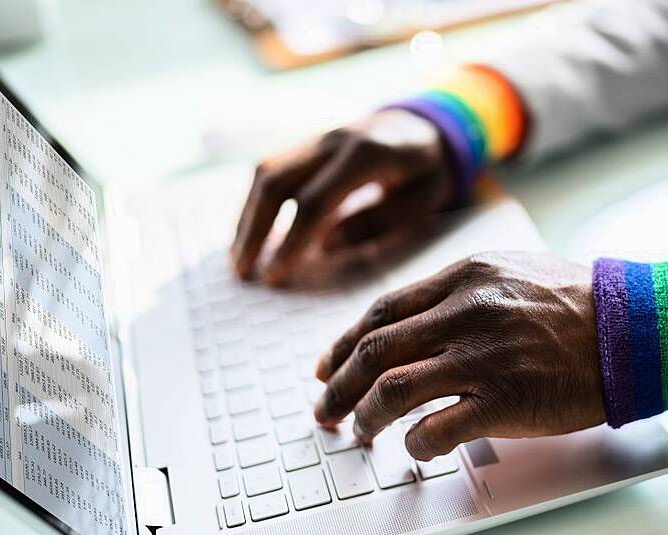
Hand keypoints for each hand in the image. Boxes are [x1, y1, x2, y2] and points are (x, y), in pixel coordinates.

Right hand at [230, 110, 453, 285]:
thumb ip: (375, 223)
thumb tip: (322, 248)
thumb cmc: (428, 170)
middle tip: (242, 274)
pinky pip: (272, 169)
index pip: (314, 202)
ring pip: (266, 171)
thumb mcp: (420, 201)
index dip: (290, 242)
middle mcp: (334, 139)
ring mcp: (318, 136)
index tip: (274, 277)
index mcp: (366, 154)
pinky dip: (256, 204)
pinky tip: (250, 235)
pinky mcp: (309, 143)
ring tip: (238, 259)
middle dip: (253, 230)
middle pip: (276, 181)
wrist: (430, 124)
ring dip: (246, 217)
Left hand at [313, 252, 606, 460]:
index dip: (344, 344)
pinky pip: (437, 428)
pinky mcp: (505, 399)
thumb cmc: (578, 304)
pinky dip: (415, 443)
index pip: (382, 312)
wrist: (635, 329)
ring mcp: (484, 356)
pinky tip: (416, 448)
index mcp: (464, 277)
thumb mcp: (512, 272)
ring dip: (366, 417)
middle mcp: (466, 311)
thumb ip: (461, 289)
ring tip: (361, 433)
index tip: (327, 367)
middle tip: (326, 409)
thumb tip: (412, 320)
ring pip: (393, 389)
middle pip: (375, 350)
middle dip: (338, 385)